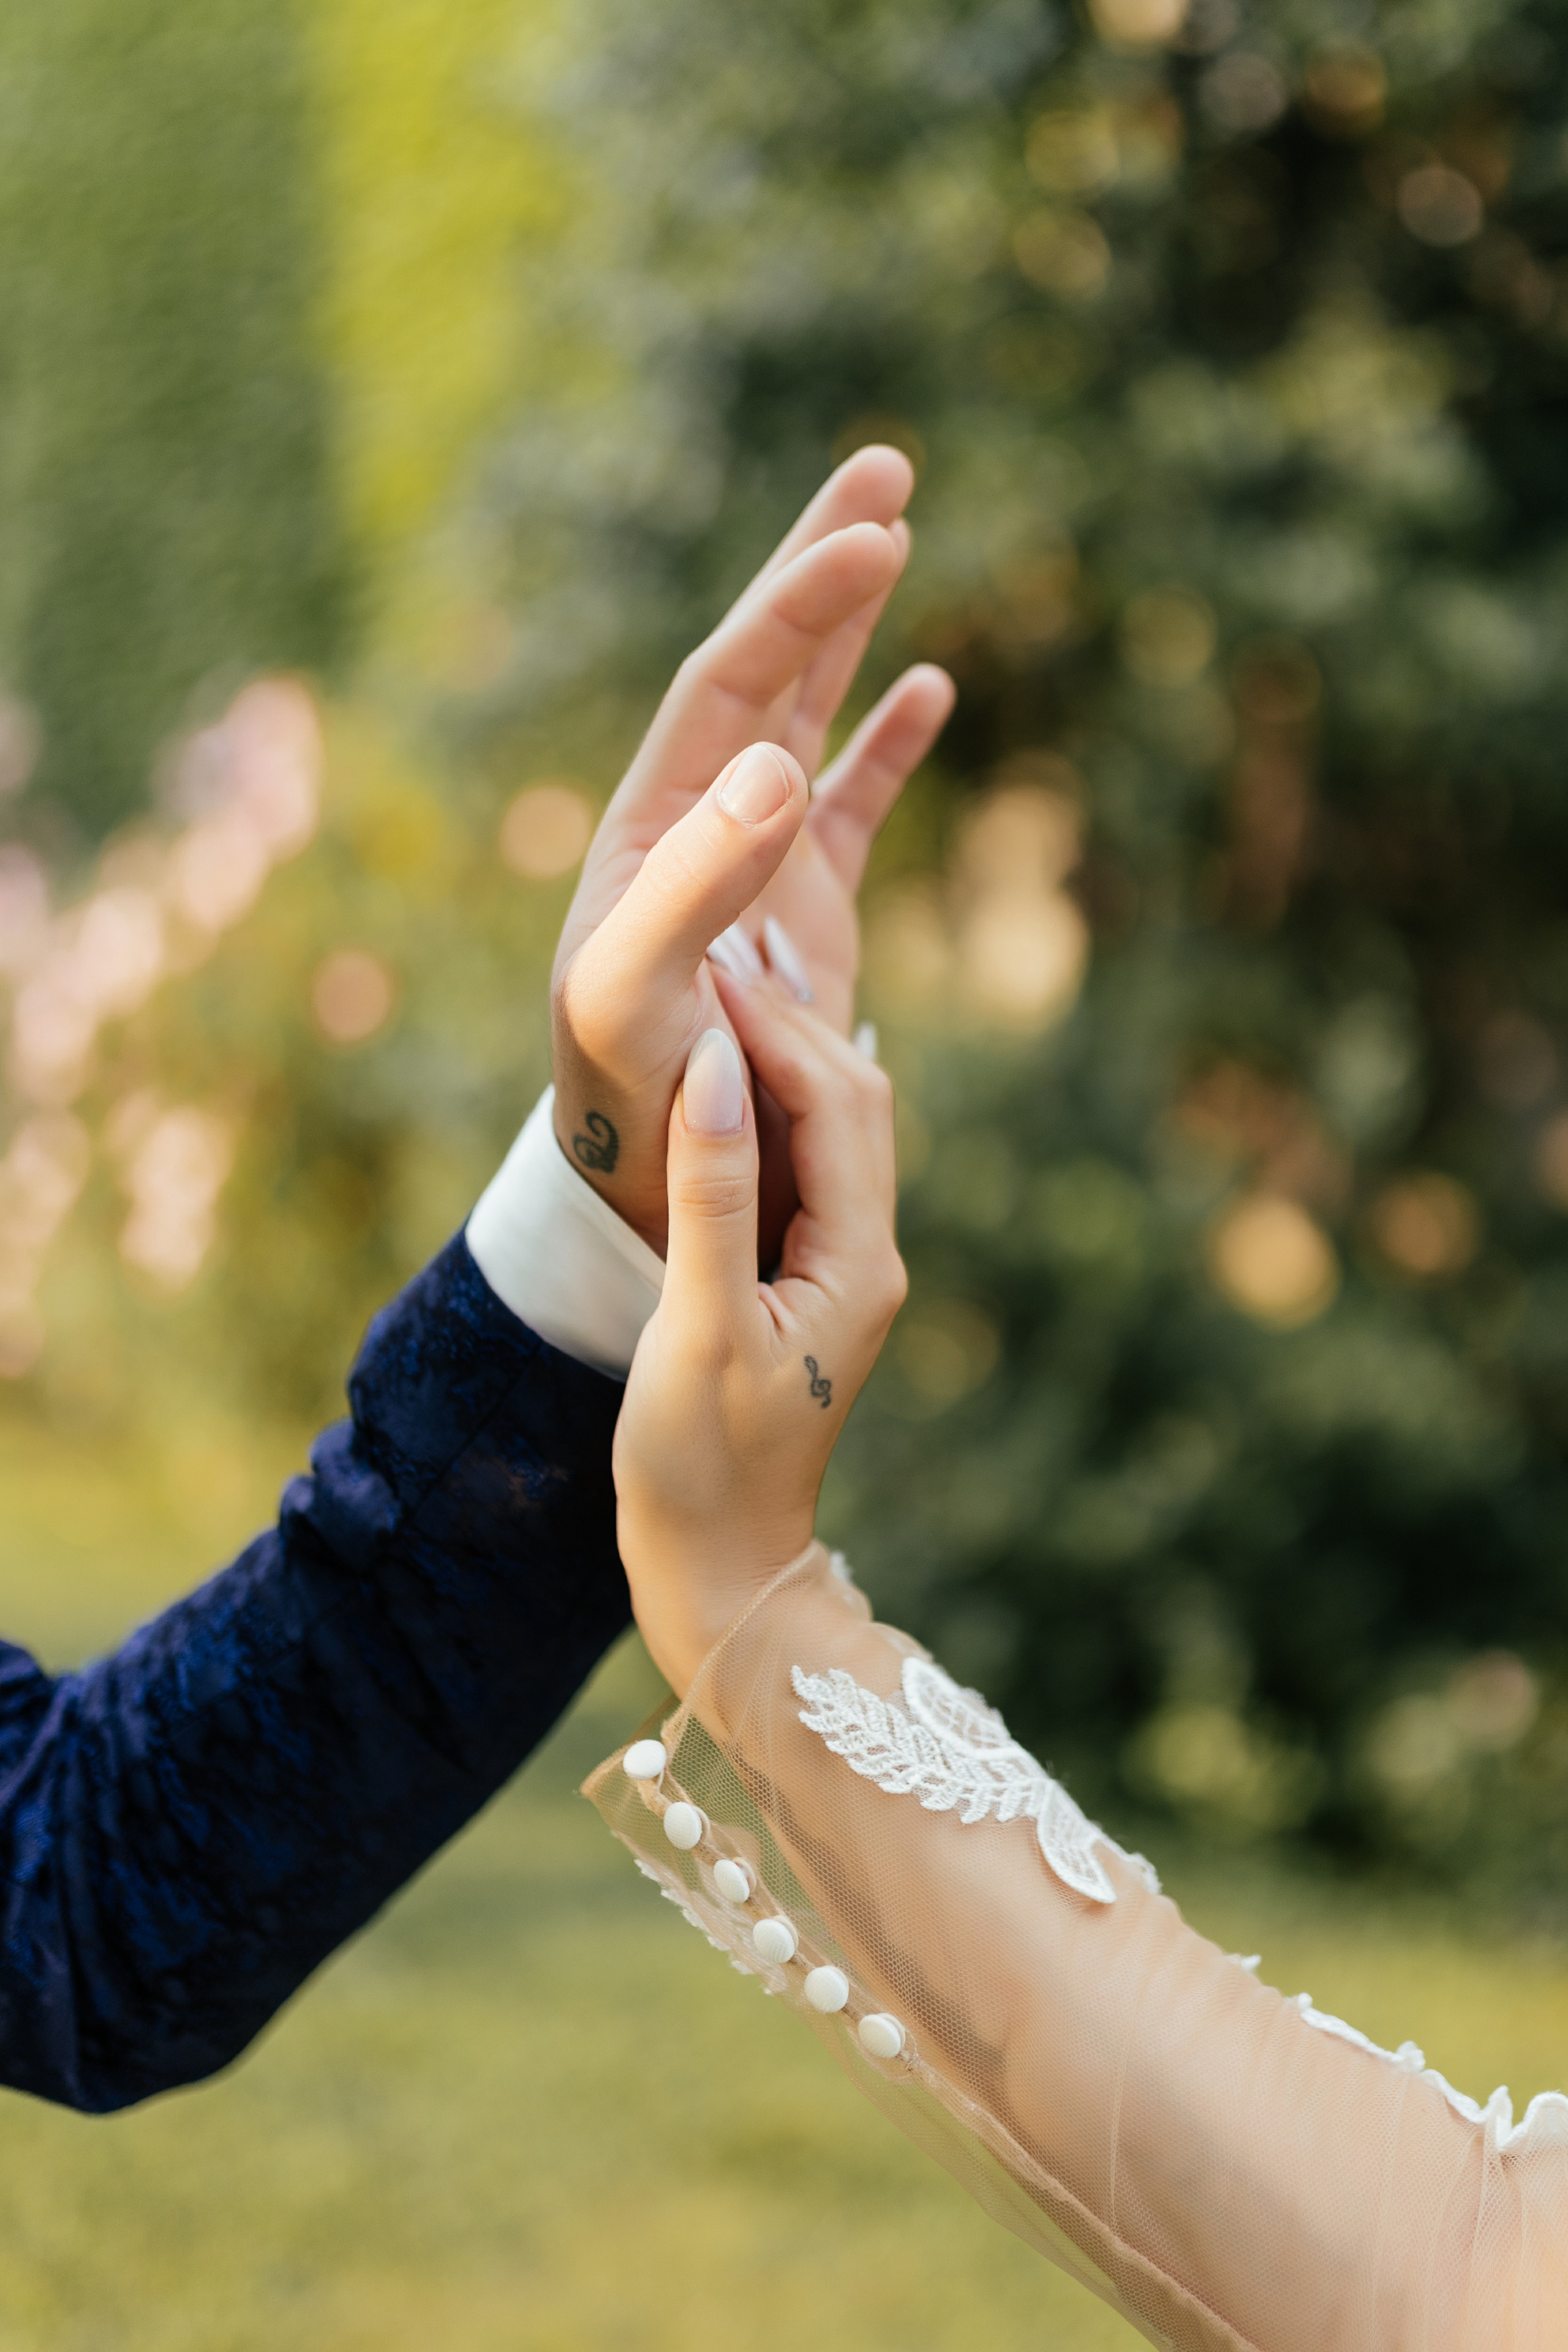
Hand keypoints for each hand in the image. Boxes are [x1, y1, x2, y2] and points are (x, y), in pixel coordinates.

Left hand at [551, 445, 952, 1252]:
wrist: (643, 1174)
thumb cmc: (623, 1093)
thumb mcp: (636, 994)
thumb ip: (693, 885)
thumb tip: (776, 762)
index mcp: (652, 822)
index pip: (728, 683)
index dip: (795, 606)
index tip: (869, 536)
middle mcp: (701, 820)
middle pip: (762, 661)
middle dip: (817, 564)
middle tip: (885, 465)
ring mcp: (755, 857)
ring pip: (807, 711)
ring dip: (847, 624)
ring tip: (897, 523)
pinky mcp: (803, 910)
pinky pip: (851, 804)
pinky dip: (886, 744)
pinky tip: (931, 686)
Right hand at [613, 972, 906, 1694]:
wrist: (721, 1567)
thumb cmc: (698, 1464)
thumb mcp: (697, 1328)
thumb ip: (710, 1193)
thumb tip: (707, 1064)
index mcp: (857, 1263)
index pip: (833, 1104)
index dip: (773, 1025)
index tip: (709, 958)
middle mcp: (868, 1254)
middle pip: (852, 1098)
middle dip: (790, 1017)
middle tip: (719, 935)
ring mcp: (843, 1266)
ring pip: (836, 1123)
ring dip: (786, 1048)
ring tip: (727, 969)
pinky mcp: (808, 1279)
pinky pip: (808, 1160)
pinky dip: (774, 1098)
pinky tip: (736, 1059)